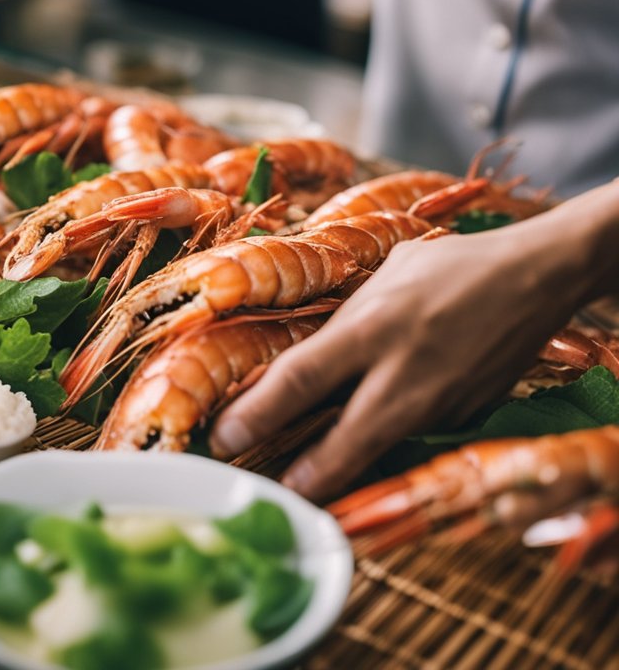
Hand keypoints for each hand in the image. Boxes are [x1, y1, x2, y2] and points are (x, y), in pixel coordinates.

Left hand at [208, 221, 600, 501]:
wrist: (536, 277)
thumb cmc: (448, 269)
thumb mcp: (382, 280)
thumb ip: (344, 322)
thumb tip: (302, 357)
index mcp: (373, 328)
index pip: (302, 377)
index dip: (258, 413)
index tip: (225, 437)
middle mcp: (405, 372)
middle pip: (343, 442)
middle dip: (301, 476)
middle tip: (266, 492)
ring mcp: (441, 403)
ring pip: (377, 450)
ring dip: (338, 471)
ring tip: (300, 483)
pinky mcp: (466, 419)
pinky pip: (412, 439)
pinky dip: (383, 447)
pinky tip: (361, 447)